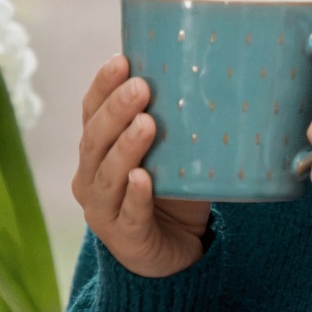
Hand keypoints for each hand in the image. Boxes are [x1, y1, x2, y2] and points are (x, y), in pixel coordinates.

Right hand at [71, 55, 211, 277]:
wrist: (173, 251)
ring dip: (126, 148)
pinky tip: (143, 179)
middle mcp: (91, 177)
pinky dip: (135, 195)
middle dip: (116, 111)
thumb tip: (220, 73)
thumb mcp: (175, 152)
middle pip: (95, 140)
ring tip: (147, 124)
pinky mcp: (124, 238)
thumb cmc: (172, 192)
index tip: (121, 60)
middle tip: (141, 86)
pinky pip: (128, 214)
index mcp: (98, 150)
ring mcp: (103, 210)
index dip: (102, 86)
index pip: (91, 112)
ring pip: (108, 175)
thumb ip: (182, 122)